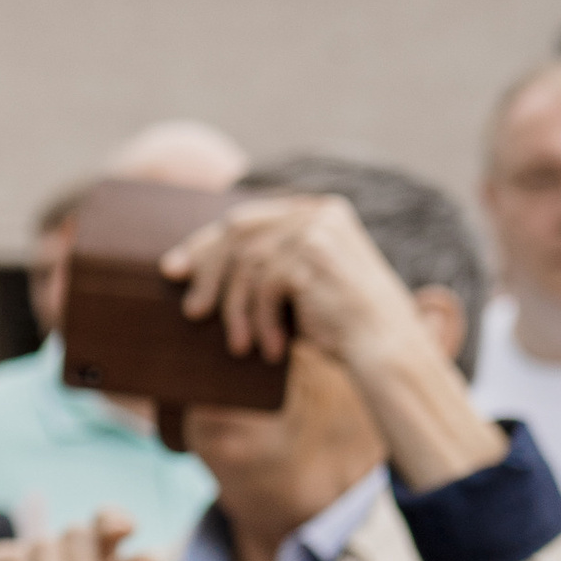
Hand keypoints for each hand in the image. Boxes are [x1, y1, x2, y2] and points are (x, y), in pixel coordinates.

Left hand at [163, 190, 423, 376]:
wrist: (387, 349)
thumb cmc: (341, 325)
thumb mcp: (299, 285)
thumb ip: (265, 264)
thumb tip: (192, 267)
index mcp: (318, 211)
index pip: (246, 218)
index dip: (204, 244)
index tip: (174, 268)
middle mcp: (319, 212)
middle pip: (237, 231)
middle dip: (206, 270)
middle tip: (190, 309)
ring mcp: (317, 231)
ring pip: (246, 263)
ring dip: (236, 310)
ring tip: (238, 345)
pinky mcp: (313, 257)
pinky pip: (264, 288)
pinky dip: (260, 322)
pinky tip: (272, 350)